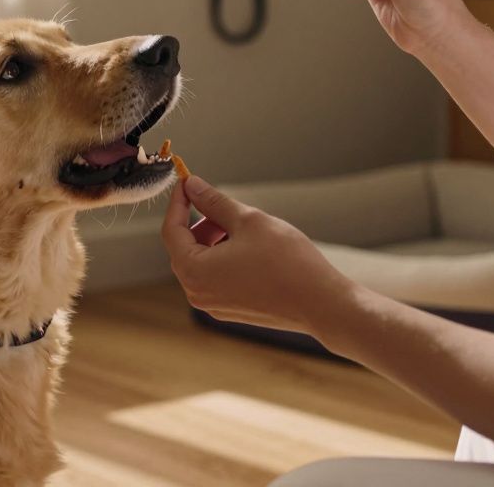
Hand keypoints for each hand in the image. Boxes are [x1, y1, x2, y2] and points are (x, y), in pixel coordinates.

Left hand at [160, 175, 355, 335]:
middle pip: (185, 247)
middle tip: (230, 210)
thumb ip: (214, 201)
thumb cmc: (287, 261)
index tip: (189, 183)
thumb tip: (192, 185)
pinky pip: (216, 277)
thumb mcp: (248, 220)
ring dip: (216, 240)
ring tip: (249, 232)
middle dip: (203, 223)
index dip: (179, 203)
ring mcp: (213, 305)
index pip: (172, 230)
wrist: (322, 303)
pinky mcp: (230, 310)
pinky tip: (254, 252)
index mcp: (193, 271)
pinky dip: (226, 258)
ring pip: (203, 261)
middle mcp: (196, 293)